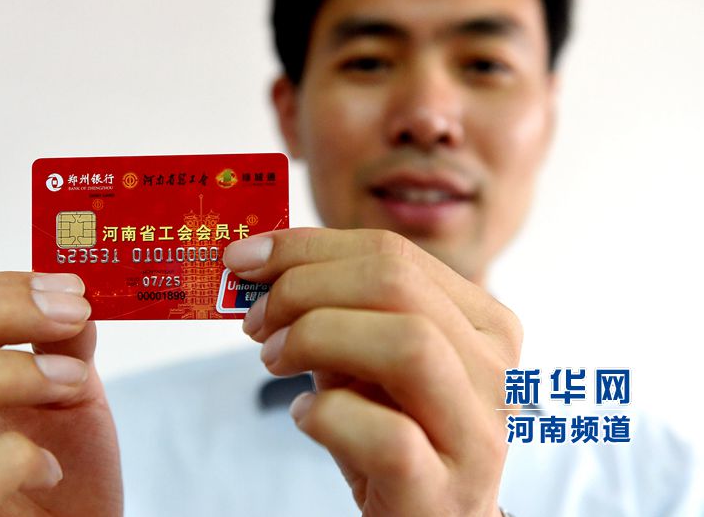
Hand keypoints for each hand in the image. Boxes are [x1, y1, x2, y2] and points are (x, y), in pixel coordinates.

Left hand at [224, 228, 520, 516]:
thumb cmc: (393, 433)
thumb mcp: (365, 359)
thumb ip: (331, 309)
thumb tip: (258, 263)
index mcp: (481, 321)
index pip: (392, 253)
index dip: (306, 247)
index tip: (244, 258)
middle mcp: (494, 369)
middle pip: (396, 284)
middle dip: (304, 288)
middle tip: (257, 320)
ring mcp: (477, 433)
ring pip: (407, 344)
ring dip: (317, 338)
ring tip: (275, 361)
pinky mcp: (444, 492)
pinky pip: (387, 436)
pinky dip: (328, 415)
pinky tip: (306, 417)